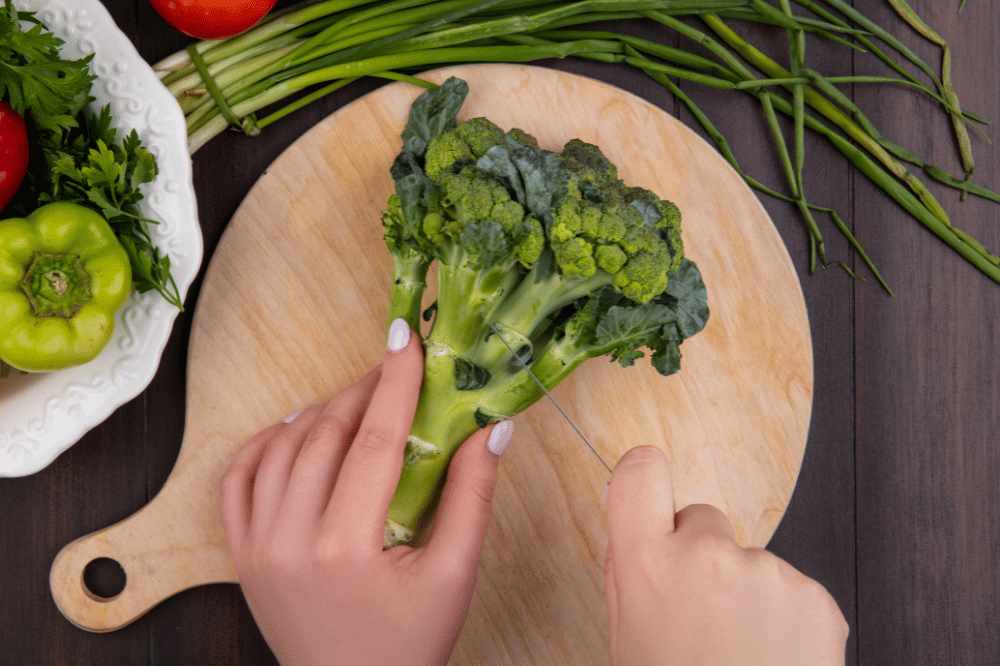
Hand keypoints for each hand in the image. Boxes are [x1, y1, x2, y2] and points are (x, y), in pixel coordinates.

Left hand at [220, 319, 513, 665]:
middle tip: (393, 369)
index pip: (376, 440)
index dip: (395, 381)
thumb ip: (473, 496)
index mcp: (348, 547)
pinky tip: (297, 431)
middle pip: (327, 435)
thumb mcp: (455, 574)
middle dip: (364, 391)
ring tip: (358, 404)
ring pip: (283, 448)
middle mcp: (291, 542)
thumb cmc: (408, 644)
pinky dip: (266, 444)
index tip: (405, 337)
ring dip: (321, 413)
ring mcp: (258, 548)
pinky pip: (238, 479)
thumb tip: (491, 429)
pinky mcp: (242, 555)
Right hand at [604, 446, 848, 665]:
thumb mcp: (626, 640)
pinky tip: (771, 658)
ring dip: (745, 593)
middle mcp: (707, 555)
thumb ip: (627, 576)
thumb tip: (632, 524)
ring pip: (749, 560)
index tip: (648, 489)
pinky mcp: (813, 595)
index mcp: (647, 565)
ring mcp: (766, 571)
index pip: (641, 472)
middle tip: (701, 615)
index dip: (643, 478)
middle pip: (701, 518)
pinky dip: (783, 617)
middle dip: (700, 554)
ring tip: (741, 652)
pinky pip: (789, 588)